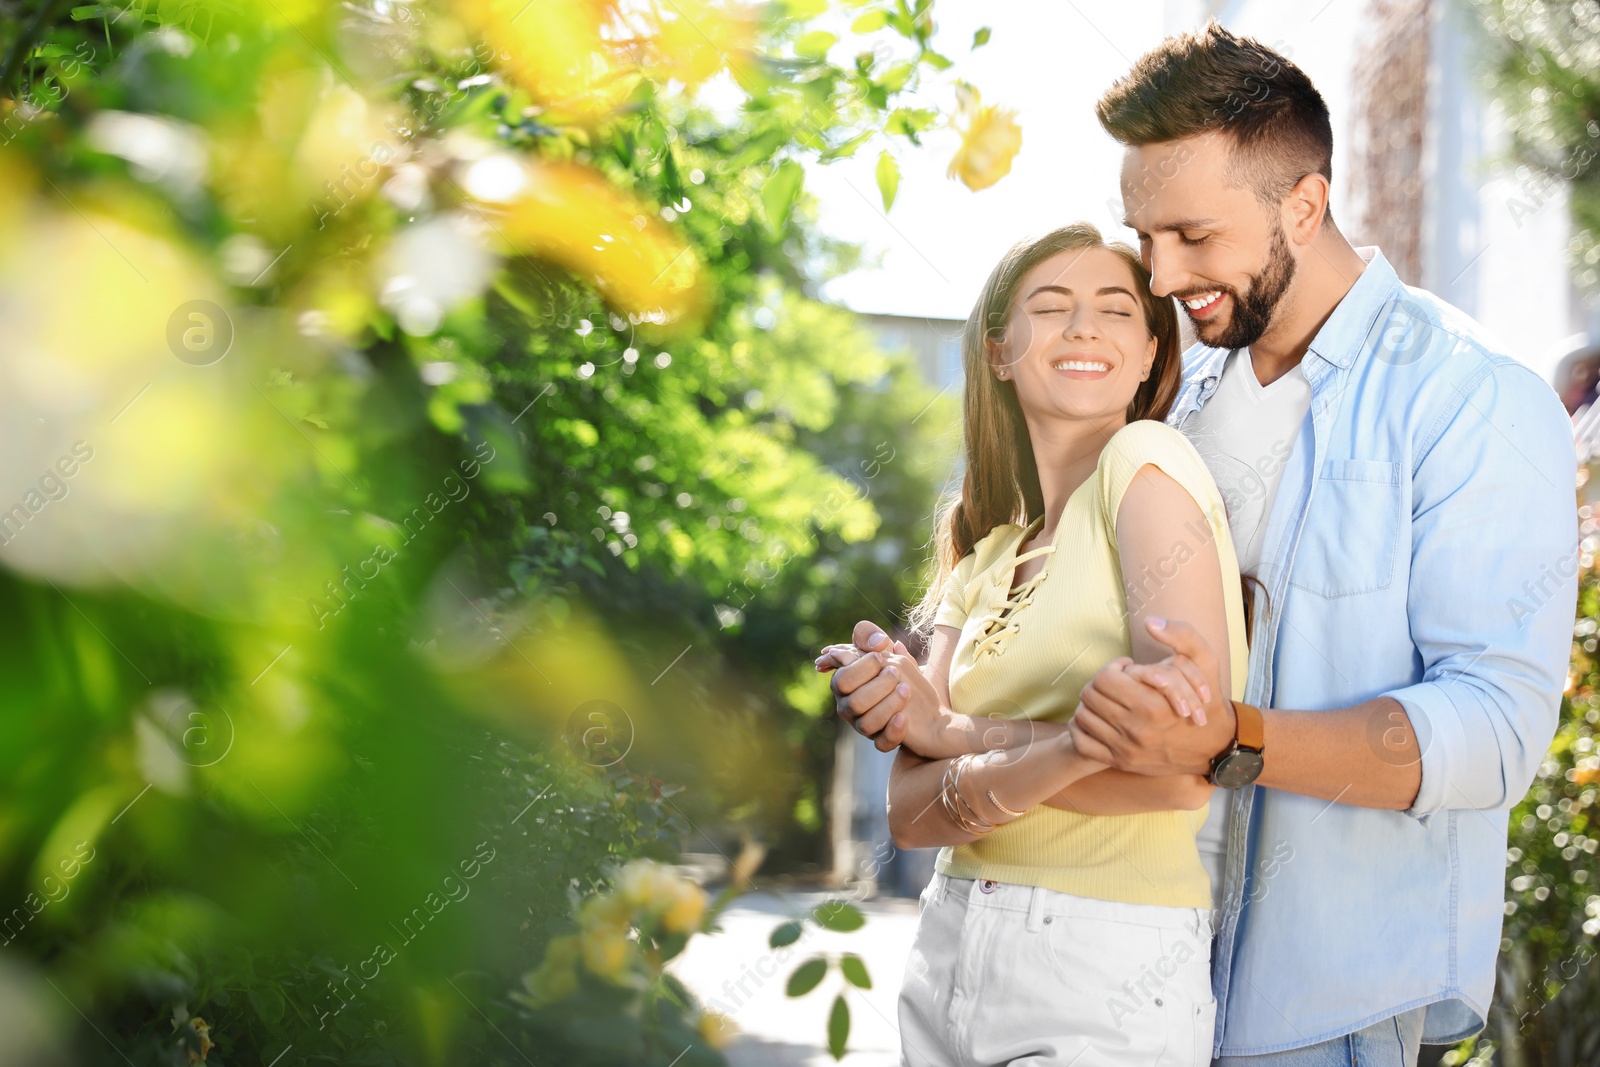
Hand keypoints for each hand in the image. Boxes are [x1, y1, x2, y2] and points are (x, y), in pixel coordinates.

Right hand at [820, 621, 950, 754]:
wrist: (932, 711)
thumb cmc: (905, 680)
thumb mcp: (892, 655)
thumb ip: (875, 640)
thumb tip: (876, 642)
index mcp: (847, 686)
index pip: (841, 680)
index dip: (861, 667)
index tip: (880, 657)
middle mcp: (850, 708)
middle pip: (853, 703)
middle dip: (877, 685)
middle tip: (896, 673)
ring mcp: (864, 727)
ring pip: (865, 724)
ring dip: (888, 704)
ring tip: (906, 690)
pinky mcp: (882, 741)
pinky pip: (881, 743)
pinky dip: (893, 729)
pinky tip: (904, 717)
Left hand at [1067, 617, 1232, 775]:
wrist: (1215, 748)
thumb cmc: (1207, 701)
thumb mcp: (1205, 662)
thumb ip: (1182, 635)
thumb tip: (1150, 622)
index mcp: (1153, 705)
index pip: (1104, 678)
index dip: (1113, 668)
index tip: (1127, 669)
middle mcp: (1136, 730)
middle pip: (1089, 696)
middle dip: (1101, 683)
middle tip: (1118, 684)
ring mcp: (1126, 749)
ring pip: (1082, 717)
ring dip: (1092, 704)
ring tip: (1110, 700)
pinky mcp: (1121, 763)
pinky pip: (1082, 743)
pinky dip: (1082, 729)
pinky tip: (1099, 720)